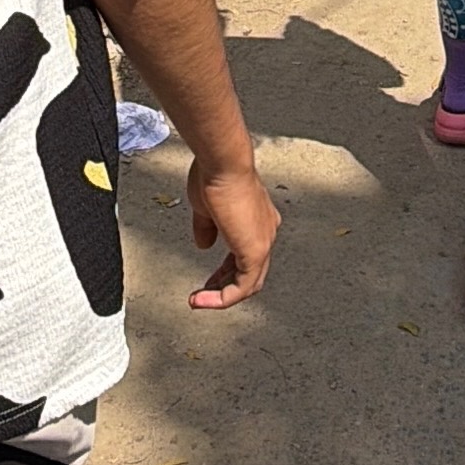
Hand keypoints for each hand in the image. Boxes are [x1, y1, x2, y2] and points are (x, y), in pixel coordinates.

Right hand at [187, 157, 278, 309]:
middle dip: (224, 285)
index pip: (245, 253)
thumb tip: (204, 246)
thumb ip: (206, 228)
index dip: (226, 269)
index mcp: (259, 219)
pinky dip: (222, 297)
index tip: (208, 279)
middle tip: (203, 295)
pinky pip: (242, 286)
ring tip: (198, 301)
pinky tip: (201, 299)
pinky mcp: (256, 252)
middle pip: (250, 271)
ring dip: (221, 295)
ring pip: (248, 283)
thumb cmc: (215, 176)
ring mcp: (264, 243)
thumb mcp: (206, 207)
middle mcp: (267, 232)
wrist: (224, 164)